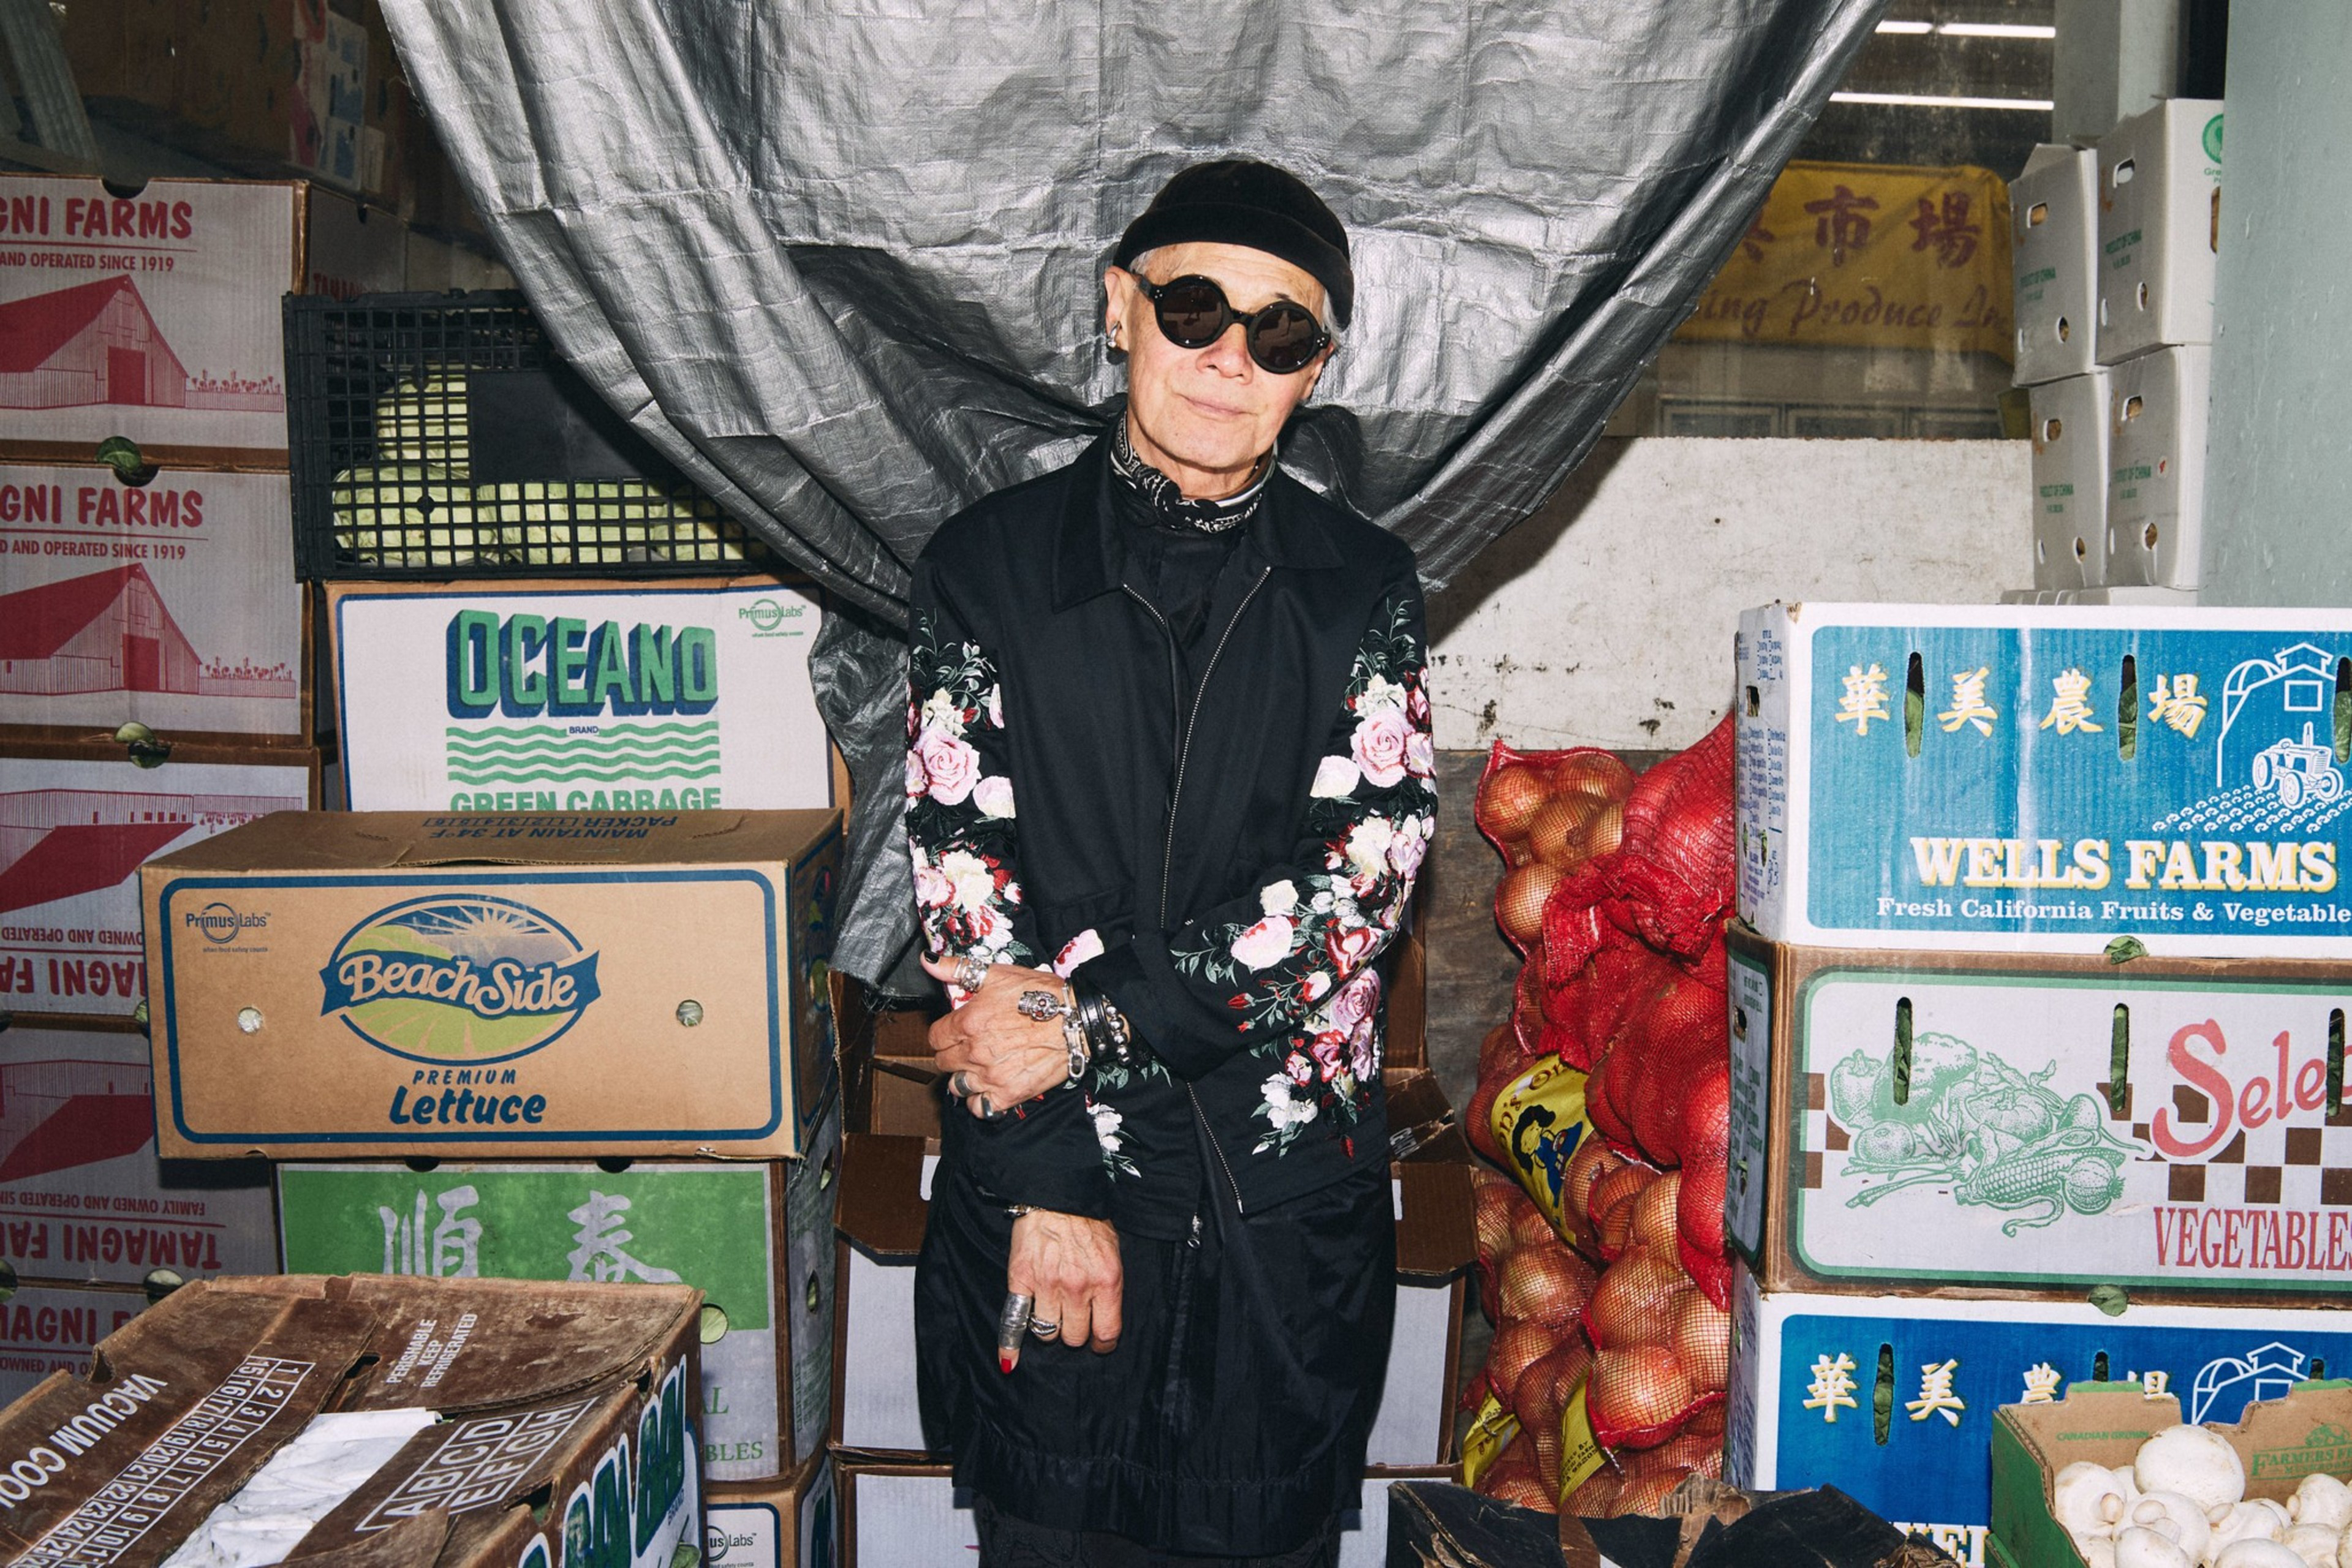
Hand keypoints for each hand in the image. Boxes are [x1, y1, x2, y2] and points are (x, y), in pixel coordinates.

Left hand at [922, 955, 1072, 1114]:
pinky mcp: (1009, 1094)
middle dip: (953, 1054)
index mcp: (968, 1022)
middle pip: (943, 1063)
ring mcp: (991, 1076)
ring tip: (980, 1068)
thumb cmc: (1041, 994)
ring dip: (964, 1078)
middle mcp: (975, 1052)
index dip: (944, 1033)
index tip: (957, 1031)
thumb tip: (928, 962)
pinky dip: (981, 1102)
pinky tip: (990, 1088)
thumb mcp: (998, 974)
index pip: (935, 1038)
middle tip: (970, 1047)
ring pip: (957, 1086)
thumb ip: (958, 969)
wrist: (1078, 1020)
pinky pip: (980, 1108)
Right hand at [1004, 1209, 1121, 1369]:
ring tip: (1051, 1314)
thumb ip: (1108, 1283)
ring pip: (1048, 1333)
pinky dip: (1010, 1344)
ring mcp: (1047, 1285)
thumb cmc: (1087, 1219)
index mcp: (1106, 1280)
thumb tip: (1105, 1313)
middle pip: (1075, 1337)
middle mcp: (1078, 1287)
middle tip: (1073, 1318)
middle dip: (1075, 1332)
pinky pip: (1015, 1321)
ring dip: (1050, 1328)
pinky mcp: (1021, 1280)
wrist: (1056, 1191)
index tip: (1099, 1342)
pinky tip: (1010, 1360)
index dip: (1103, 1343)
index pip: (1107, 1332)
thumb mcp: (1112, 1250)